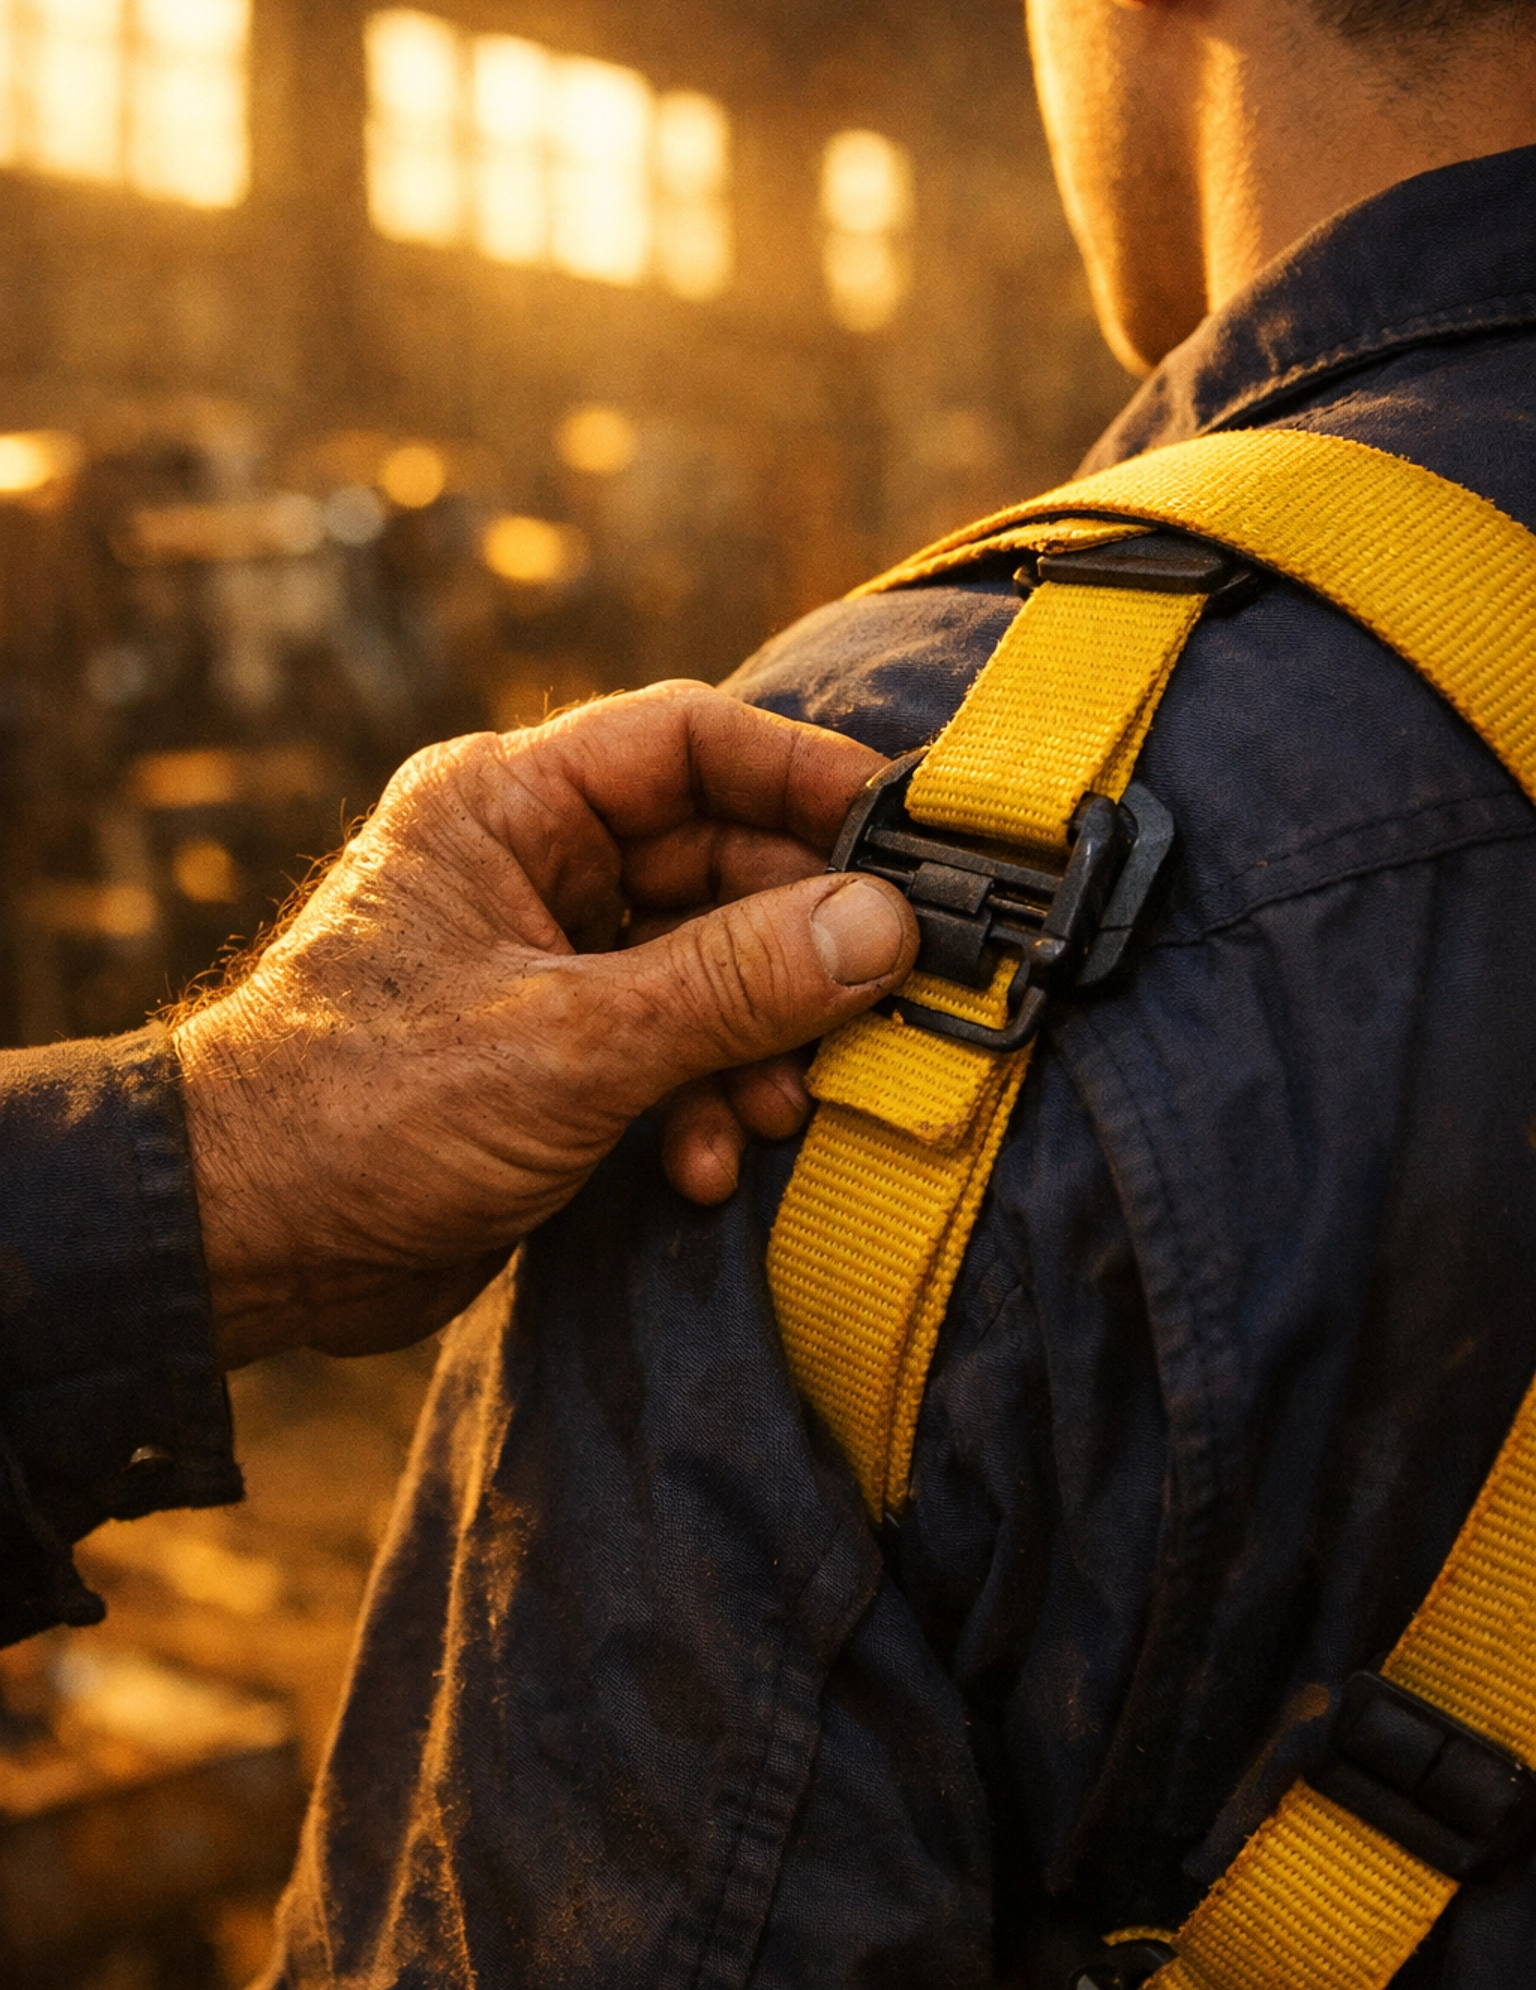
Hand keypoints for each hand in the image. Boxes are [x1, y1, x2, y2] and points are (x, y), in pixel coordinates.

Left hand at [172, 682, 916, 1367]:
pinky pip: (671, 1044)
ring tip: (778, 1106)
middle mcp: (528, 867)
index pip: (686, 741)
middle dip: (795, 943)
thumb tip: (885, 924)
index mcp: (504, 807)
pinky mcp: (555, 1051)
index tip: (902, 830)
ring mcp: (544, 960)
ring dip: (757, 1039)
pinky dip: (703, 1099)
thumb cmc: (361, 1113)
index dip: (800, 774)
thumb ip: (735, 982)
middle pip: (715, 861)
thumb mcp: (571, 1044)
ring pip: (707, 962)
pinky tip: (702, 1164)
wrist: (246, 1248)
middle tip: (873, 1004)